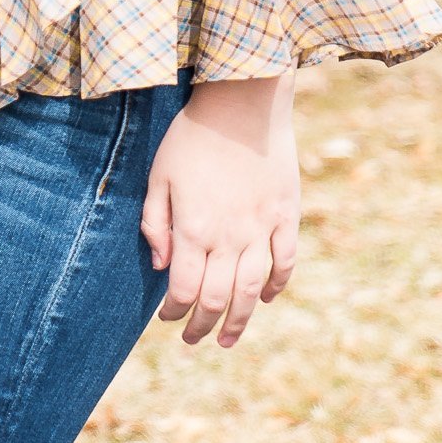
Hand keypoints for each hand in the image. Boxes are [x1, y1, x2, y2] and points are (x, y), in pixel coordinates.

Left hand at [141, 75, 297, 345]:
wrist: (243, 102)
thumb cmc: (192, 137)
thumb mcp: (158, 177)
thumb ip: (155, 224)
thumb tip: (161, 267)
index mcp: (193, 229)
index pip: (183, 290)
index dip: (174, 313)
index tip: (167, 318)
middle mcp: (229, 237)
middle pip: (216, 299)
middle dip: (202, 326)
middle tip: (194, 339)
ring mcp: (262, 228)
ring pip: (251, 290)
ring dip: (240, 320)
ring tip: (228, 339)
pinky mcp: (286, 215)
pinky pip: (285, 261)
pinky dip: (277, 284)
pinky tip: (267, 297)